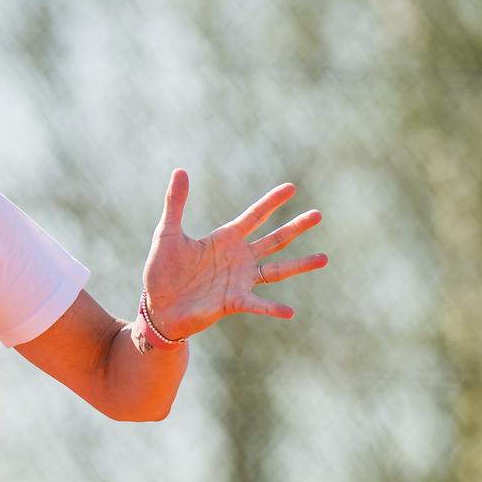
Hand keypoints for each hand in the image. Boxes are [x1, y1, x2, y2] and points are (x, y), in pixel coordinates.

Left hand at [142, 171, 326, 337]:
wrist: (158, 306)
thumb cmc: (162, 270)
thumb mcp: (168, 233)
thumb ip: (175, 203)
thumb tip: (180, 170)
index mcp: (225, 239)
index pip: (254, 216)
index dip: (271, 202)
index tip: (291, 187)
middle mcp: (239, 258)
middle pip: (274, 240)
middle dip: (296, 227)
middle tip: (318, 214)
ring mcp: (240, 280)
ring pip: (277, 270)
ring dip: (300, 265)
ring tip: (324, 258)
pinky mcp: (233, 302)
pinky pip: (257, 304)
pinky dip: (272, 308)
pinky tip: (289, 311)